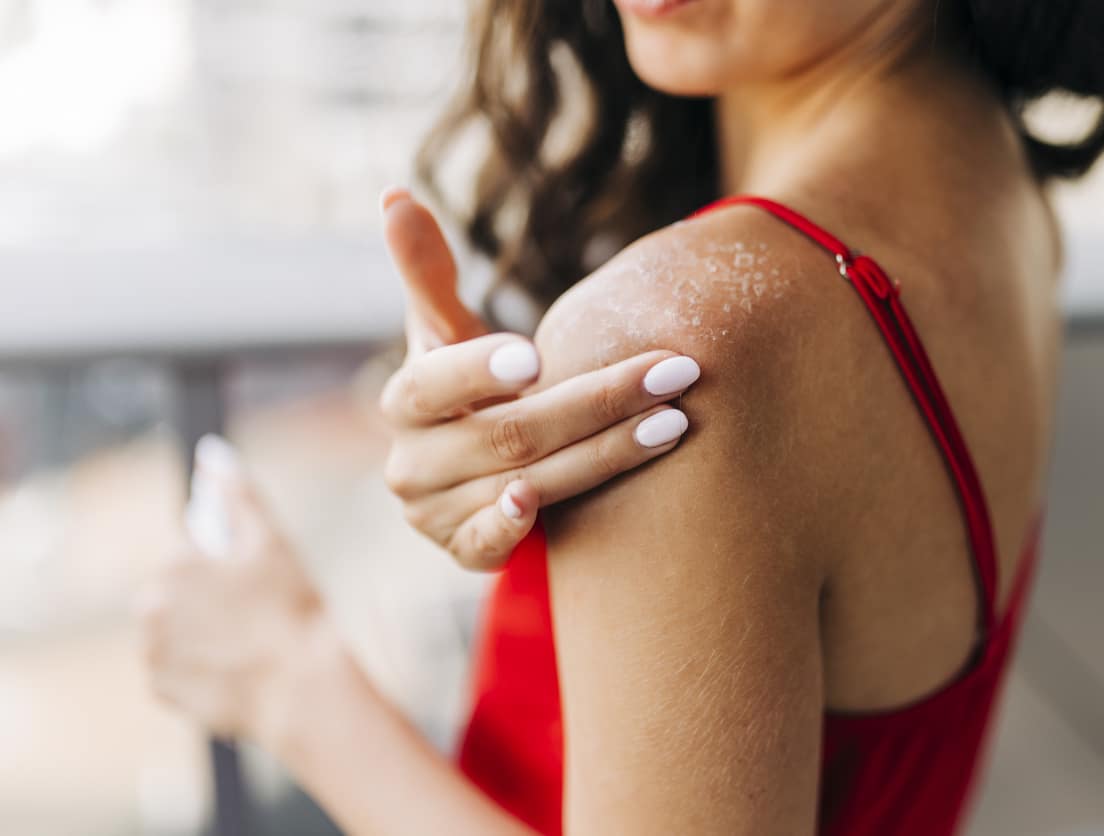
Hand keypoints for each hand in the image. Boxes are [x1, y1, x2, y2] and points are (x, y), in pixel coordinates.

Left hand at [138, 437, 327, 743]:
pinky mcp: (160, 690)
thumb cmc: (292, 610)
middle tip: (254, 616)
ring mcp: (152, 652)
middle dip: (209, 601)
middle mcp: (150, 607)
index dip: (228, 570)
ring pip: (176, 630)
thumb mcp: (271, 542)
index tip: (255, 587)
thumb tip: (211, 453)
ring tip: (246, 644)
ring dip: (201, 633)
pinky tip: (234, 668)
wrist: (302, 688)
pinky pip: (176, 670)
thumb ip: (238, 494)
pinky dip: (199, 668)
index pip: (194, 557)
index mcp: (174, 566)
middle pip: (180, 594)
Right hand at [378, 189, 699, 569]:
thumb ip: (428, 271)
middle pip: (511, 432)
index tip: (536, 355)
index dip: (479, 368)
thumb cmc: (471, 390)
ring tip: (675, 420)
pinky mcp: (462, 551)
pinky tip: (554, 506)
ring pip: (529, 482)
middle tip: (674, 370)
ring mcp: (434, 514)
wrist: (470, 475)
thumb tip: (395, 193)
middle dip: (599, 400)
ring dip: (607, 454)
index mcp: (405, 400)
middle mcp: (410, 462)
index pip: (434, 381)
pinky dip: (517, 527)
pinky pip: (489, 546)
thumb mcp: (448, 333)